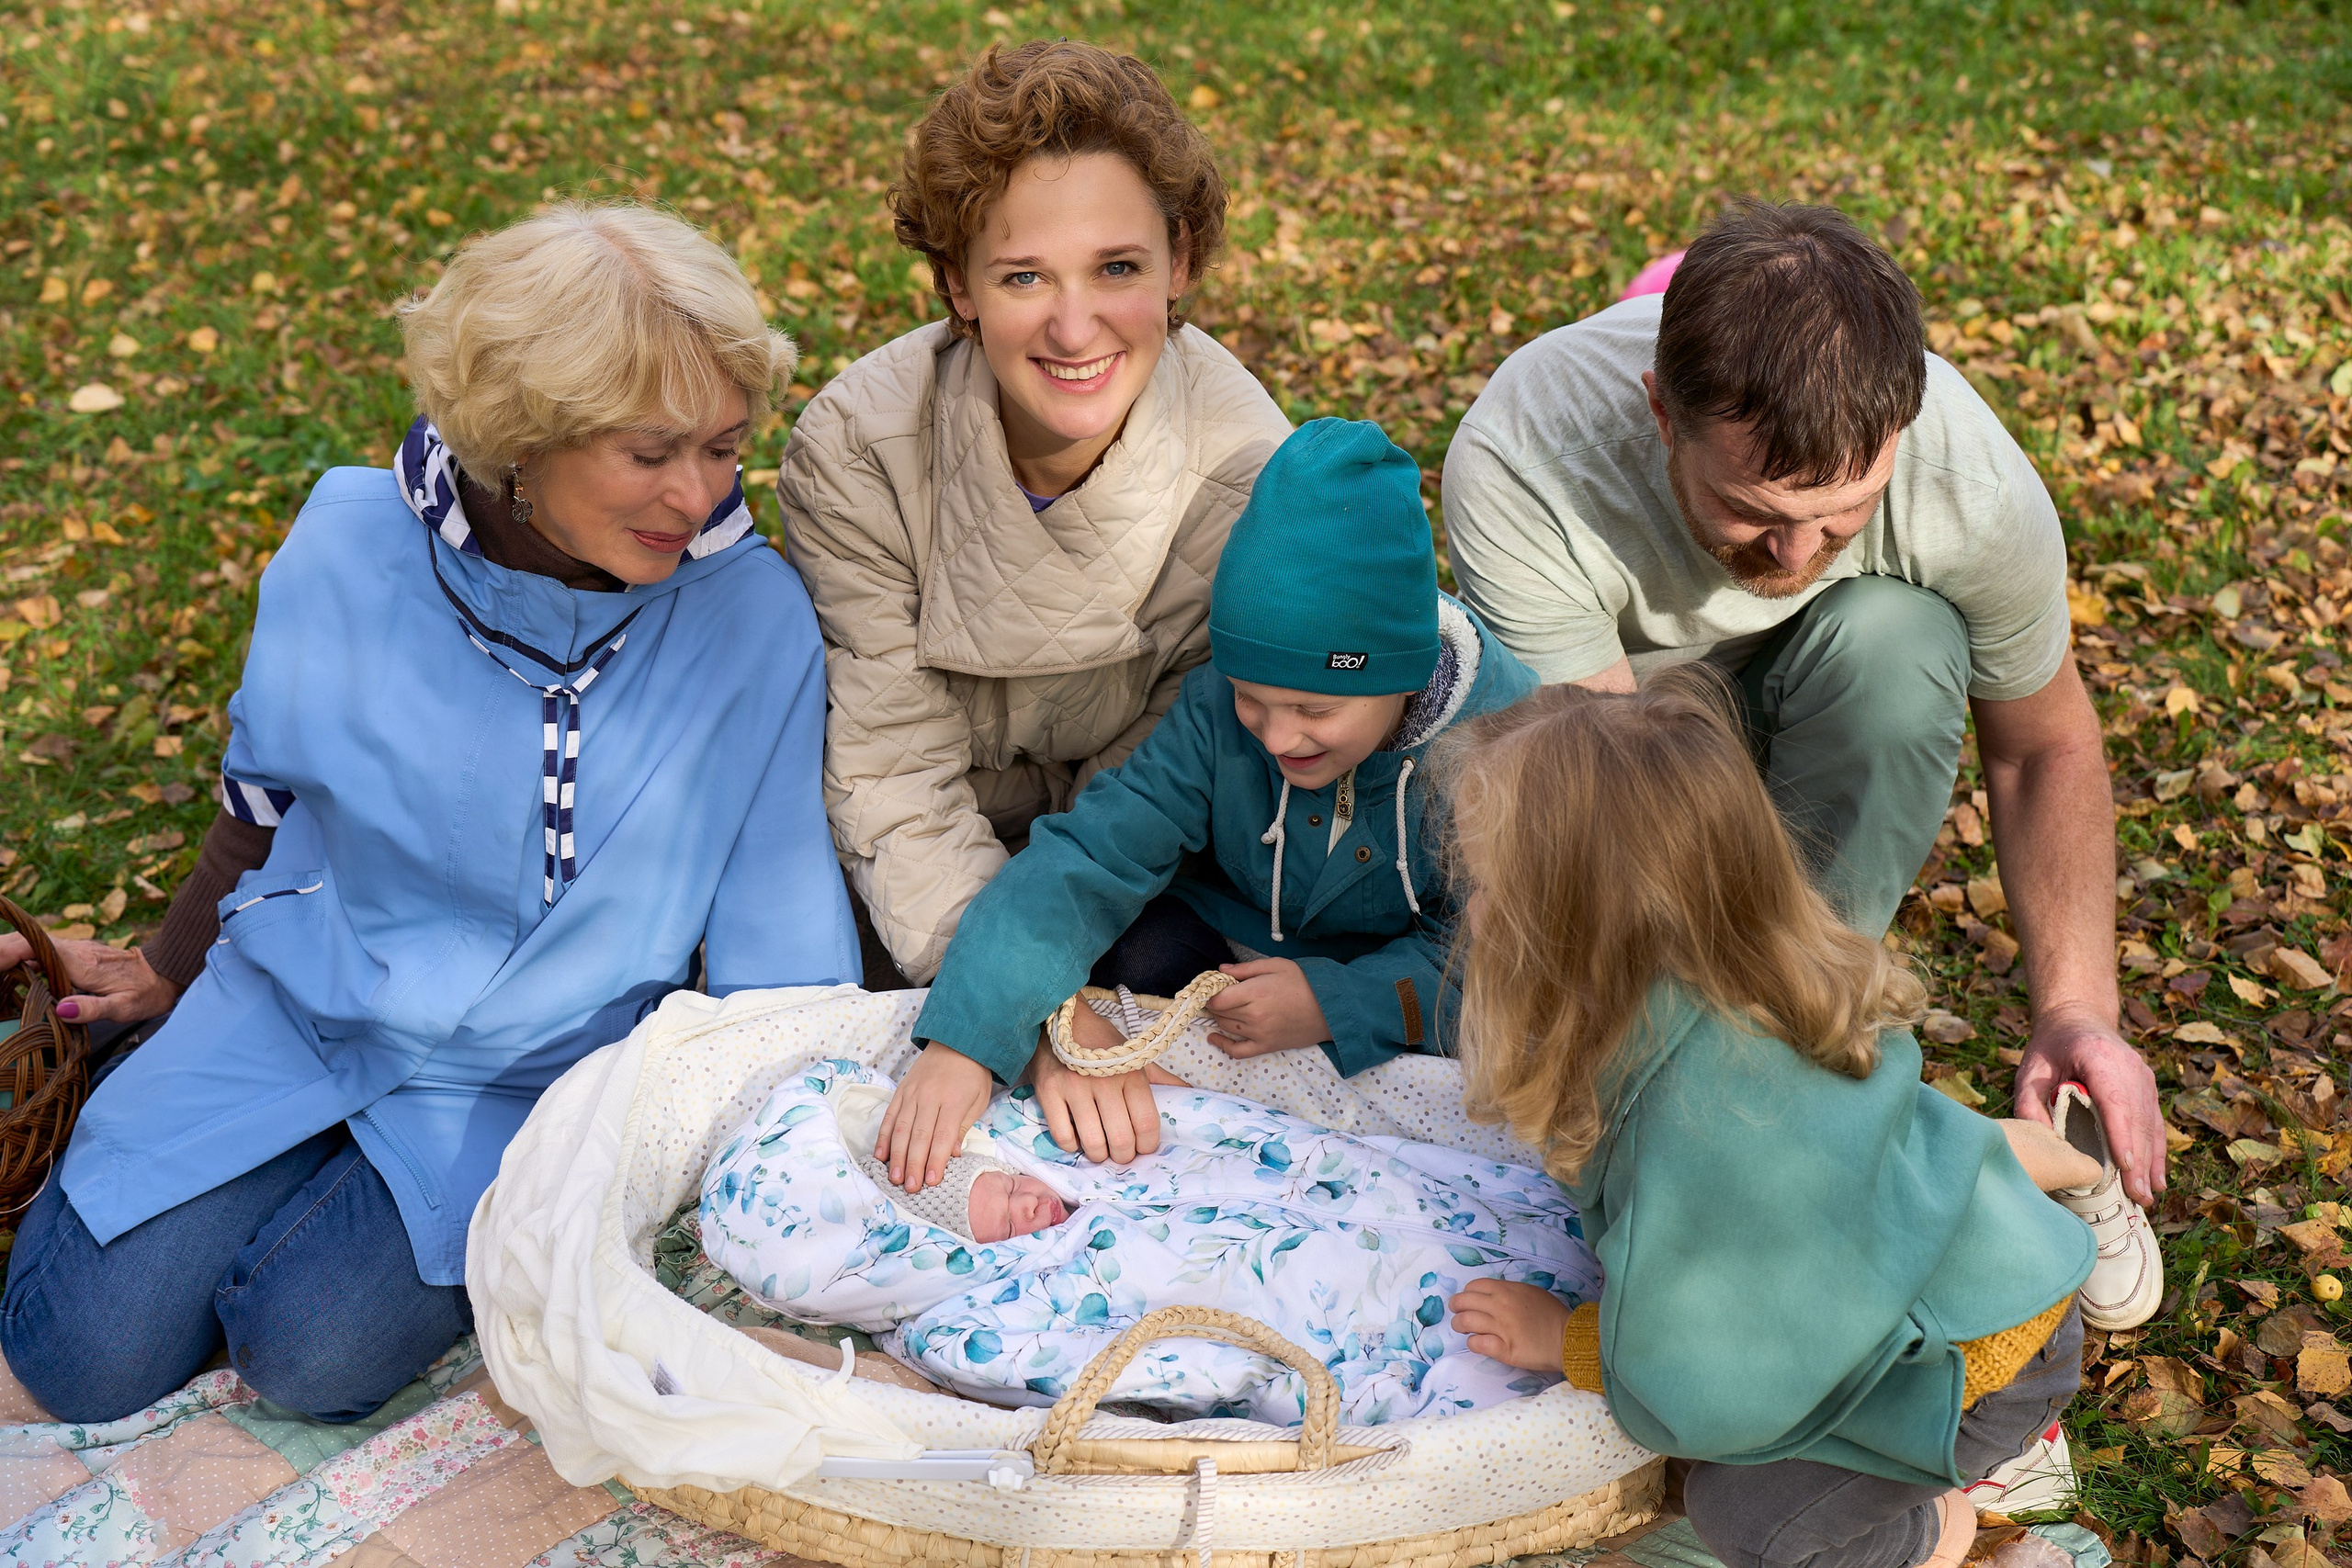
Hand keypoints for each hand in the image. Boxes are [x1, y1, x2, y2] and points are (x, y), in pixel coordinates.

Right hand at [0, 934, 179, 1024]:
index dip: (10, 951)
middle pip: (29, 941)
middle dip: (2, 950)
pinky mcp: (76, 953)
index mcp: (82, 963)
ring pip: (33, 944)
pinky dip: (22, 957)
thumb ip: (93, 1008)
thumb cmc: (147, 993)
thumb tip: (61, 1009)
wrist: (166, 973)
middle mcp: (75, 950)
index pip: (38, 947)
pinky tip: (12, 972)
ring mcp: (75, 949)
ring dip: (9, 953)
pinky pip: (42, 951)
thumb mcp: (125, 1007)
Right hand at [875, 1042, 993, 1192]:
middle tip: (910, 1188)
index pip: (942, 1137)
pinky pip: (890, 1116)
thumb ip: (962, 1127)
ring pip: (901, 1129)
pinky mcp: (900, 1091)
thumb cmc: (972, 1074)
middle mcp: (929, 1098)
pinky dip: (883, 1137)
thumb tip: (952, 1154)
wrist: (957, 1040)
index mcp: (953, 1101)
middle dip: (914, 1165)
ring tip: (894, 1178)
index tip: (931, 1182)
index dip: (935, 1161)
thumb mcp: (978, 1100)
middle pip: (919, 1136)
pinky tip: (880, 1155)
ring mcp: (912, 1094)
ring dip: (896, 1156)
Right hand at [1027, 1007, 1160, 1163]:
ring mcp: (1074, 1087)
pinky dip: (1071, 1145)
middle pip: (1121, 1139)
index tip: (1142, 1148)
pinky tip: (1075, 1137)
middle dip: (1123, 1155)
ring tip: (1098, 1148)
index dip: (1147, 1145)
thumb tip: (1189, 1094)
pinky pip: (1063, 1136)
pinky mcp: (1048, 1092)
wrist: (1060, 1017)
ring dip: (1098, 1154)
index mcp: (1131, 1073)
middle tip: (1119, 1153)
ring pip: (1093, 1142)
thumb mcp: (1133, 1055)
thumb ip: (1160, 1078)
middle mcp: (1104, 1081)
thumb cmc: (1099, 1041)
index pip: (1147, 1123)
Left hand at [1204, 959, 1330, 1057]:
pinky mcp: (1266, 1046)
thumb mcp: (1276, 965)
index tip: (1212, 987)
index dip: (1210, 992)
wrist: (1330, 1009)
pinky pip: (1237, 1051)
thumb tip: (1221, 969)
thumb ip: (1246, 968)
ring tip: (1222, 1008)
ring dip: (1219, 1018)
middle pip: (1219, 1013)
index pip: (1217, 999)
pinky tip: (1214, 1037)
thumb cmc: (1305, 982)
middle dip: (1214, 1003)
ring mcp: (1259, 1034)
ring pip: (1226, 1028)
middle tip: (1217, 995)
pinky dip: (1223, 1045)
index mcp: (1254, 993)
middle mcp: (1253, 1016)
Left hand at [1448, 1278, 1571, 1373]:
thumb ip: (1509, 1292)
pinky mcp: (1503, 1349)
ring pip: (1465, 1322)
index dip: (1467, 1293)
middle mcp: (1500, 1306)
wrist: (1568, 1339)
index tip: (1467, 1300)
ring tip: (1463, 1329)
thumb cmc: (1551, 1315)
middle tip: (1457, 1314)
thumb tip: (1491, 1296)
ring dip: (1459, 1325)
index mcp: (1507, 1290)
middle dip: (1456, 1307)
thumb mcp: (1531, 1292)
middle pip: (1463, 1302)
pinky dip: (1473, 1343)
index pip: (1474, 1286)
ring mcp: (1501, 1328)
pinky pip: (1477, 1343)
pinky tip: (1477, 1343)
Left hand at [2010, 1009, 2163, 1206]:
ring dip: (2151, 1162)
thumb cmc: (2051, 1047)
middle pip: (2136, 1118)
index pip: (2114, 1100)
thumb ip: (2029, 1102)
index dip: (2120, 1134)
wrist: (2077, 1017)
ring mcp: (2143, 1077)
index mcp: (2098, 1057)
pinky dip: (2156, 1152)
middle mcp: (2129, 1067)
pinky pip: (2154, 1123)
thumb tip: (2042, 1139)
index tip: (2124, 1165)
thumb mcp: (2030, 1069)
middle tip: (2136, 1196)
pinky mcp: (2148, 1088)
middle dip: (2138, 1160)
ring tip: (2146, 1196)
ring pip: (2150, 1124)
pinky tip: (2156, 1179)